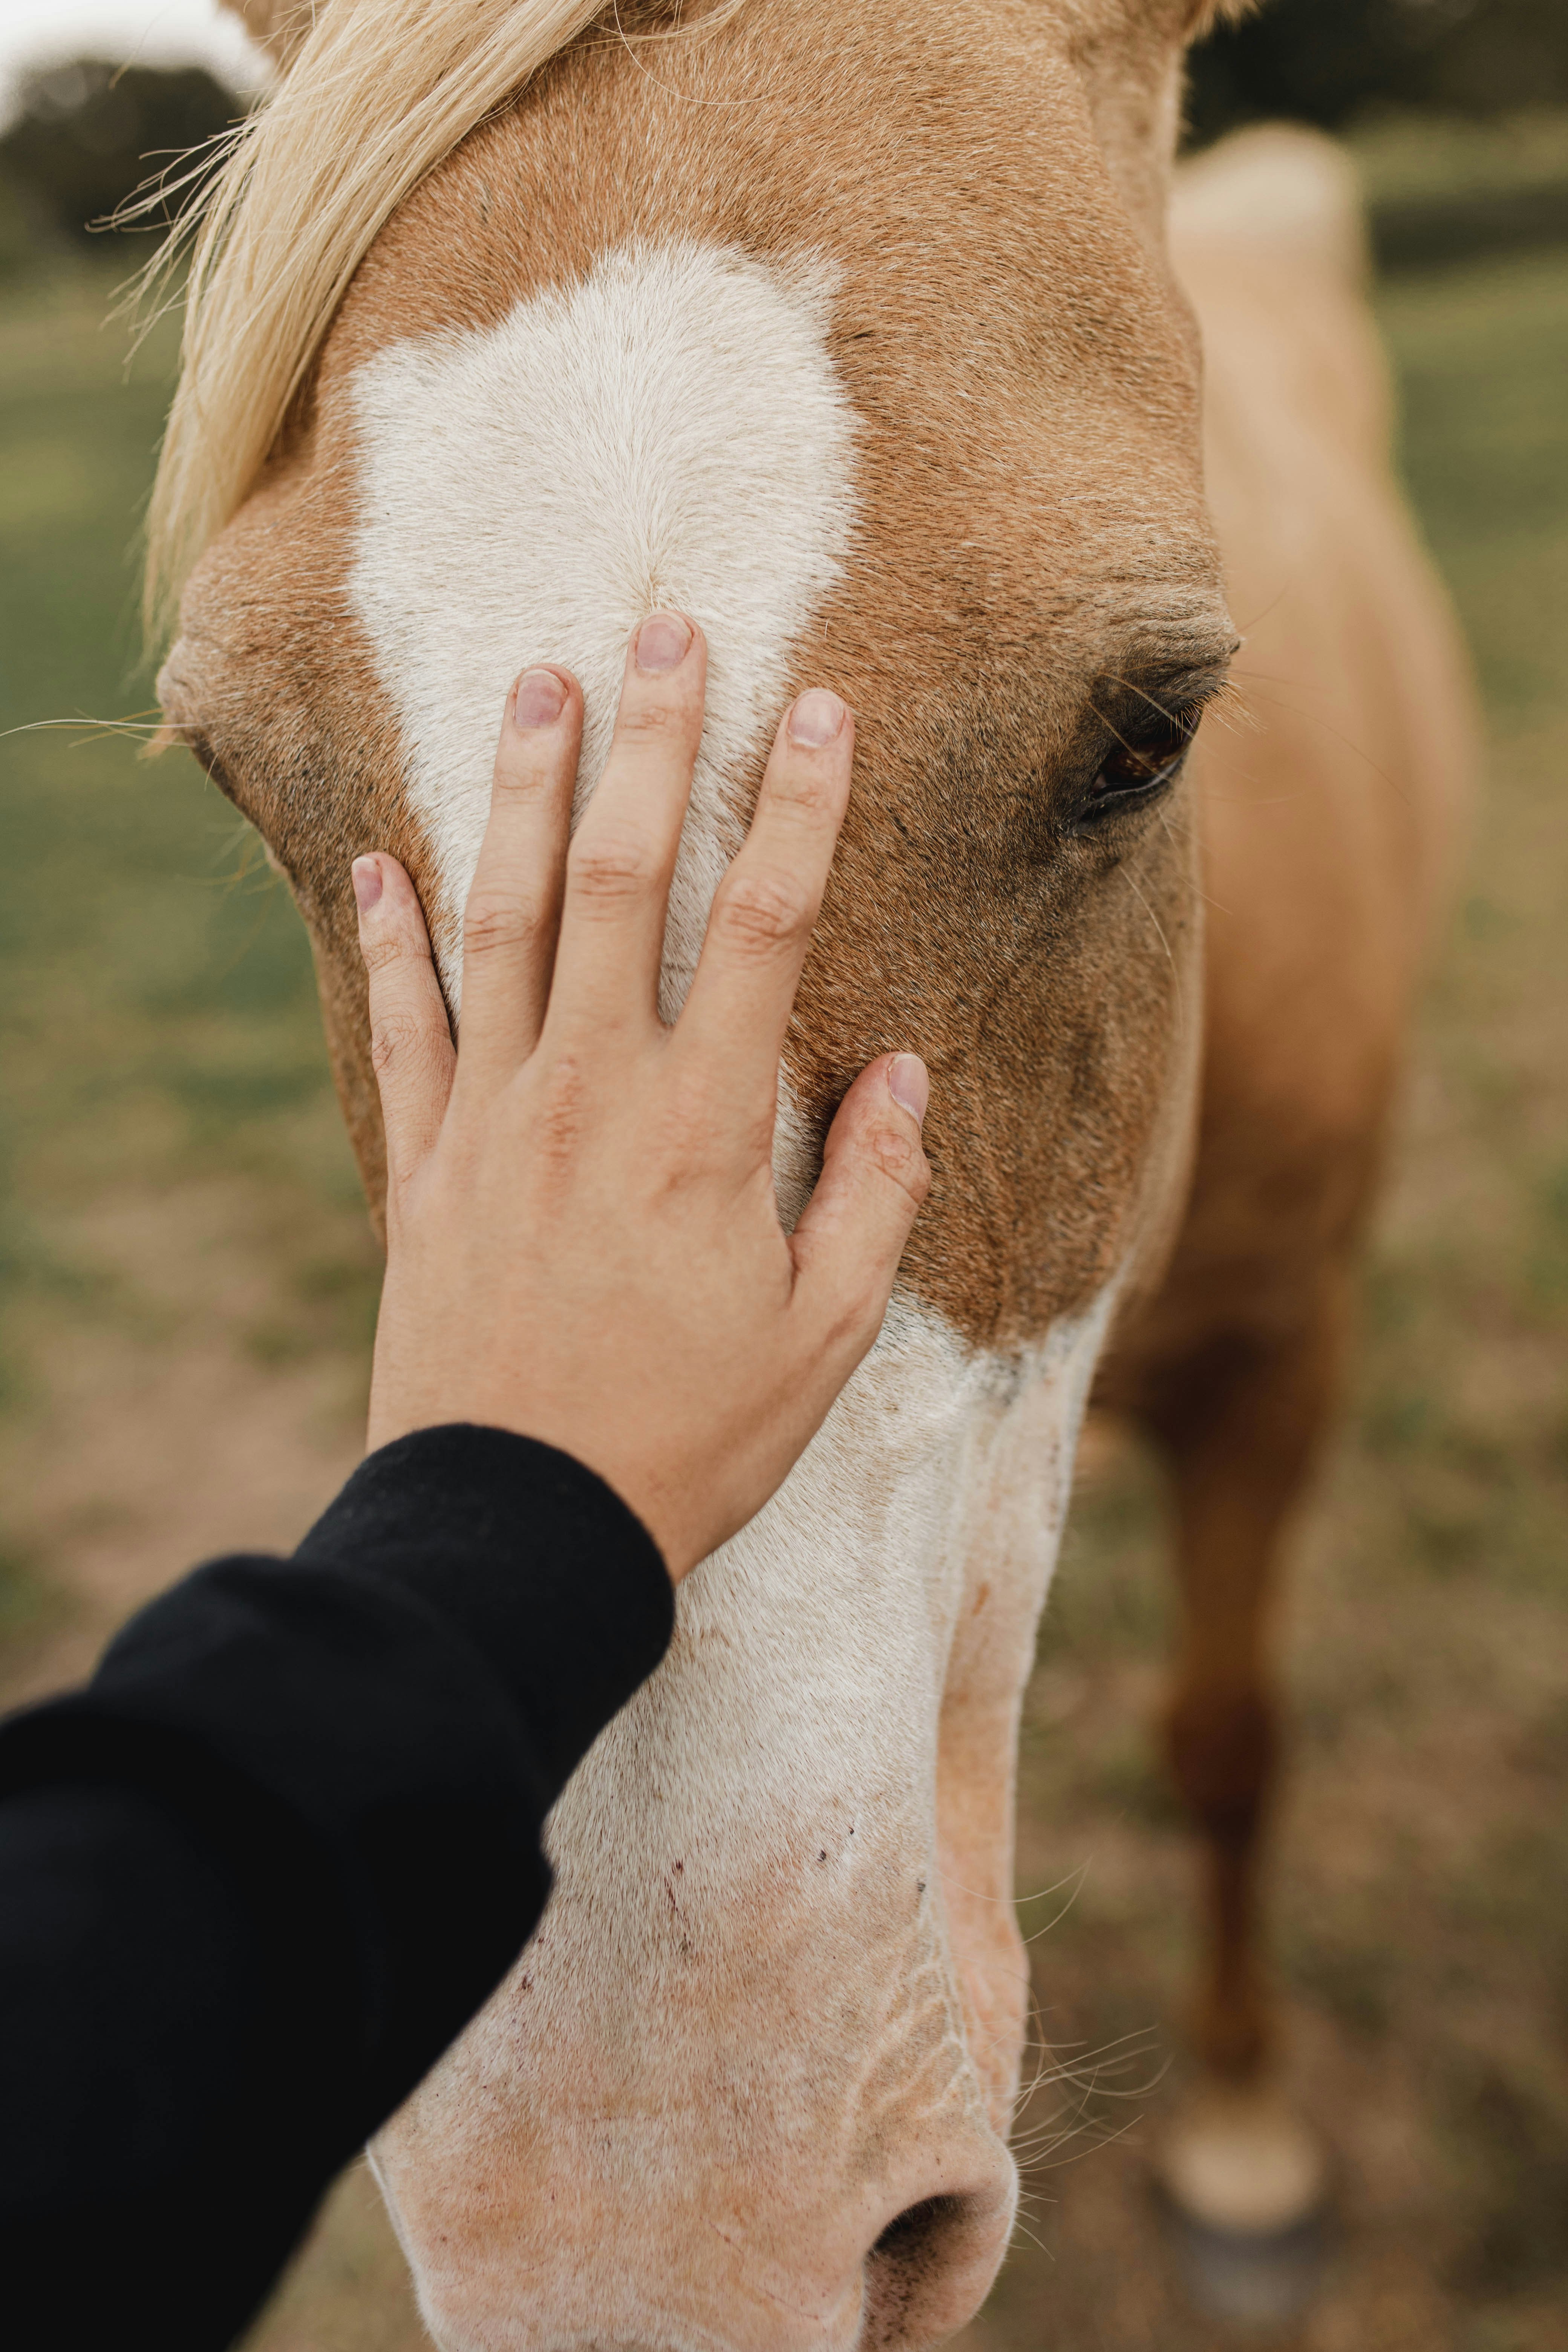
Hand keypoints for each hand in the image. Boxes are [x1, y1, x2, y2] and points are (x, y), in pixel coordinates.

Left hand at [353, 613, 929, 1580]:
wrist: (521, 1530)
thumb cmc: (688, 1443)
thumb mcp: (821, 1339)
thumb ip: (873, 1198)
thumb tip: (907, 1077)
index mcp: (705, 1128)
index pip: (766, 926)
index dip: (798, 807)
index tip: (822, 707)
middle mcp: (593, 1093)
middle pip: (624, 880)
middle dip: (650, 743)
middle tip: (662, 625)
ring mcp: (493, 1122)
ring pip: (505, 920)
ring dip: (522, 793)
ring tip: (534, 682)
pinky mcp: (422, 1168)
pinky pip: (403, 1028)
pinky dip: (389, 941)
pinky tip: (384, 865)